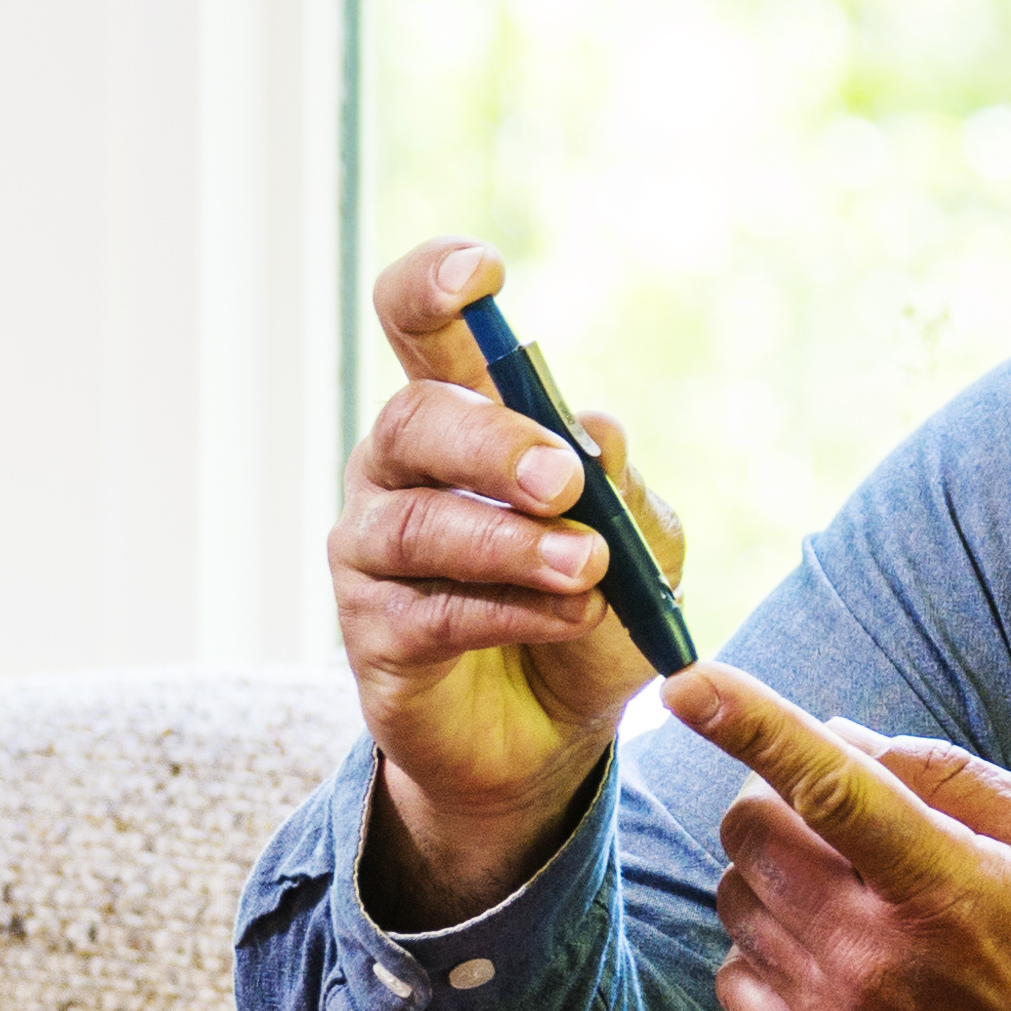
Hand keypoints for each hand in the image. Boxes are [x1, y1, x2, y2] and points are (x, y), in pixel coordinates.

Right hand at [330, 237, 691, 921]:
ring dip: (509, 543)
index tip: (481, 273)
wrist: (550, 737)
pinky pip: (429, 611)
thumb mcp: (639, 549)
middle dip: (490, 442)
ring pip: (415, 524)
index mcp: (461, 419)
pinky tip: (566, 616)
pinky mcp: (372, 634)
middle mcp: (398, 470)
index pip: (418, 325)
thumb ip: (624, 494)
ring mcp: (372, 552)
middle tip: (563, 480)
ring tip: (588, 568)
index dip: (433, 286)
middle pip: (412, 419)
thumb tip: (598, 433)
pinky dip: (506, 611)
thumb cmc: (587, 613)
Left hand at [662, 667, 1010, 1010]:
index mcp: (950, 889)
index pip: (827, 786)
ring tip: (855, 889)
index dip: (749, 723)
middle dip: (777, 793)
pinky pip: (735, 977)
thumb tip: (840, 734)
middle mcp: (880, 959)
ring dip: (773, 870)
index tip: (687, 682)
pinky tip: (834, 951)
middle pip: (750, 831)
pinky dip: (766, 945)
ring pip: (734, 899)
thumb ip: (954, 778)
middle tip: (836, 807)